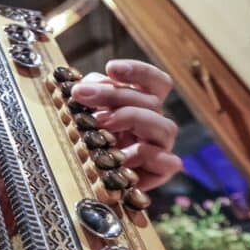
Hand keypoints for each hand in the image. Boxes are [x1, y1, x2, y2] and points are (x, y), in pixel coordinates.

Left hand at [70, 59, 181, 190]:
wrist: (92, 182)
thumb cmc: (91, 144)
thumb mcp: (87, 114)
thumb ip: (92, 96)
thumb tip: (87, 85)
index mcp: (145, 106)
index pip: (156, 83)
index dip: (139, 72)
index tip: (111, 67)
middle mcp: (156, 124)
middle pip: (151, 102)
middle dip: (113, 94)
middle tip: (81, 94)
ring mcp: (161, 148)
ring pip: (165, 126)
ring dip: (131, 119)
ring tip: (99, 123)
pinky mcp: (160, 172)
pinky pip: (168, 162)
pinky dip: (147, 156)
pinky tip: (123, 156)